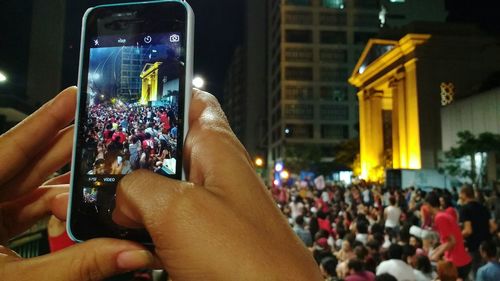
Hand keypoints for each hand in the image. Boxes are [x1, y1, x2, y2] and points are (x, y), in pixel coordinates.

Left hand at [0, 87, 154, 279]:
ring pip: (29, 188)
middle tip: (102, 130)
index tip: (74, 97)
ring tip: (101, 172)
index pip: (10, 148)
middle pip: (25, 163)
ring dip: (65, 183)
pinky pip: (25, 210)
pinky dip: (53, 210)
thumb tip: (131, 254)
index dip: (45, 120)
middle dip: (65, 146)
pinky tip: (80, 209)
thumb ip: (76, 267)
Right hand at [111, 90, 322, 279]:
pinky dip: (148, 226)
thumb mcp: (177, 210)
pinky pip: (167, 222)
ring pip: (162, 188)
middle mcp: (215, 172)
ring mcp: (209, 206)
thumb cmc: (249, 260)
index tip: (125, 99)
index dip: (160, 95)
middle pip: (167, 148)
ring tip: (110, 207)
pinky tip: (133, 238)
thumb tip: (123, 195)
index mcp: (216, 147)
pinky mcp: (205, 237)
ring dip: (137, 197)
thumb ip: (140, 188)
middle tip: (102, 165)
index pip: (191, 99)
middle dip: (135, 156)